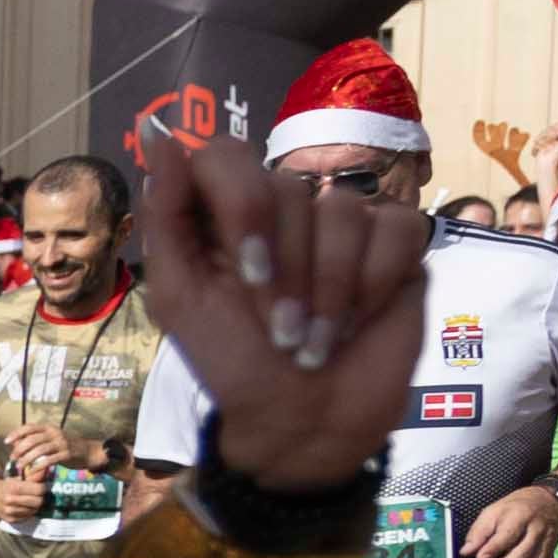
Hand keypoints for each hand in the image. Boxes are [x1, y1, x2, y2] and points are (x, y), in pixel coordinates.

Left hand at [134, 131, 433, 492]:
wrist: (303, 420)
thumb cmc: (234, 362)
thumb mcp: (181, 299)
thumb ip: (168, 217)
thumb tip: (160, 138)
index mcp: (222, 214)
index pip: (226, 155)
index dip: (242, 208)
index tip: (248, 272)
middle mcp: (284, 206)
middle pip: (288, 189)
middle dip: (285, 273)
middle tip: (279, 329)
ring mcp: (343, 220)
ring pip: (344, 211)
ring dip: (329, 291)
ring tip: (314, 340)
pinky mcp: (397, 242)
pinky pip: (396, 229)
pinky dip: (373, 285)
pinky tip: (356, 324)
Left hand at [462, 484, 557, 557]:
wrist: (548, 503)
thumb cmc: (514, 508)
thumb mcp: (494, 511)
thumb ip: (480, 531)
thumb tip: (466, 551)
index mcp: (520, 516)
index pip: (508, 534)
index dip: (494, 548)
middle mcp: (536, 530)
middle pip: (523, 552)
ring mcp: (547, 542)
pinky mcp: (551, 552)